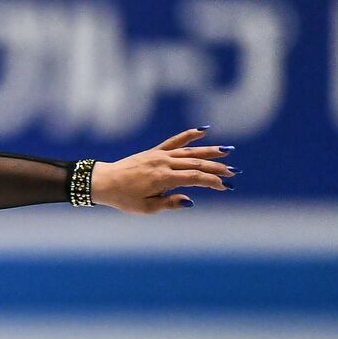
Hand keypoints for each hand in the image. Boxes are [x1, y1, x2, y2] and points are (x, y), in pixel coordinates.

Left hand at [90, 128, 236, 213]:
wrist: (103, 182)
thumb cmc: (124, 198)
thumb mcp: (146, 208)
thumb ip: (169, 204)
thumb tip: (191, 201)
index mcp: (162, 179)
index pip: (194, 178)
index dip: (212, 182)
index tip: (226, 187)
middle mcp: (163, 163)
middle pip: (196, 163)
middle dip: (217, 168)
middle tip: (234, 173)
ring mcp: (159, 155)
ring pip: (189, 151)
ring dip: (210, 151)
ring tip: (228, 151)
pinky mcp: (154, 151)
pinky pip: (175, 141)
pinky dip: (189, 135)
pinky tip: (204, 130)